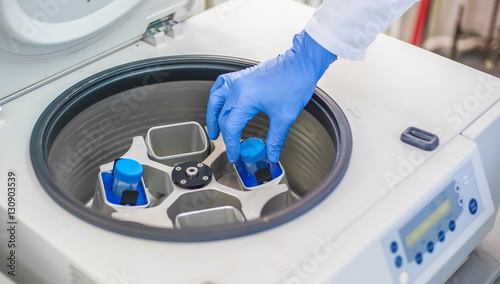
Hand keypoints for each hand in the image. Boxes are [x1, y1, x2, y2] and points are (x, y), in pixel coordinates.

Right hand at [206, 30, 336, 162]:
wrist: (301, 64)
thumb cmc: (294, 83)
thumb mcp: (284, 117)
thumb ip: (275, 139)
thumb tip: (271, 154)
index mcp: (244, 99)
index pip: (231, 128)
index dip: (232, 145)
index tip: (235, 156)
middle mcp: (237, 89)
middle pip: (222, 117)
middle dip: (224, 135)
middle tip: (231, 147)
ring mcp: (238, 81)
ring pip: (215, 100)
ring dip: (213, 116)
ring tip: (214, 129)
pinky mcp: (242, 76)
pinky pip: (221, 86)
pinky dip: (217, 97)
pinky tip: (219, 103)